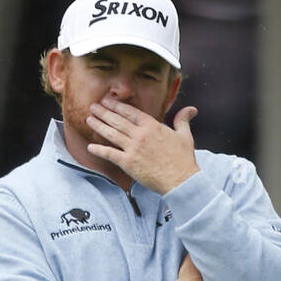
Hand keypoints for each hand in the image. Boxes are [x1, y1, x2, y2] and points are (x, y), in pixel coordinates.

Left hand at [85, 101, 200, 194]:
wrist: (180, 180)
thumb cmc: (183, 159)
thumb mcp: (185, 136)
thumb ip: (183, 120)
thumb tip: (191, 109)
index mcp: (152, 126)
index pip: (131, 112)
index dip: (117, 106)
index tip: (108, 101)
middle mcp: (140, 135)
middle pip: (118, 120)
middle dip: (104, 112)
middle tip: (93, 106)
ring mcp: (133, 149)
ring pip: (112, 134)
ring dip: (99, 125)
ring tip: (89, 119)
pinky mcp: (128, 164)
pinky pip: (110, 154)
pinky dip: (99, 150)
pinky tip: (90, 146)